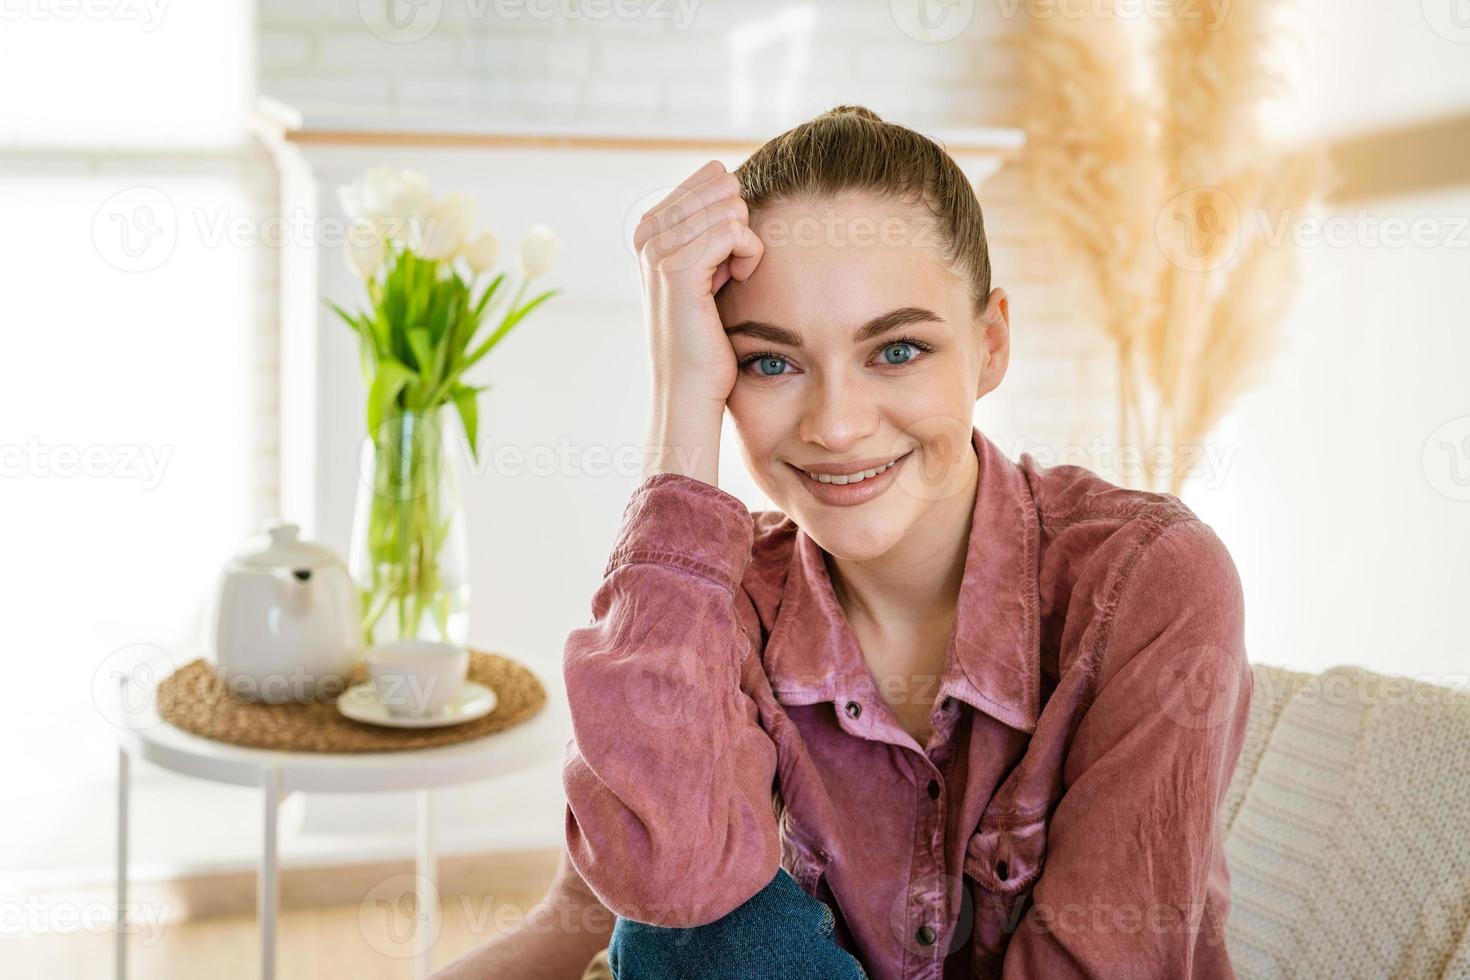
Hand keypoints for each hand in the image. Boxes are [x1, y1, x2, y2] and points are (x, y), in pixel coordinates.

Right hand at [632, 159, 764, 406]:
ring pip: (730, 206)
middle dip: (741, 223)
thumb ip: (709, 225)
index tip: (728, 255)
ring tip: (735, 276)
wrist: (689, 383)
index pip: (711, 176)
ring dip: (747, 242)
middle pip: (722, 186)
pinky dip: (750, 254)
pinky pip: (734, 230)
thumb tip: (730, 178)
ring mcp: (658, 248)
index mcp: (650, 226)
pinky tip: (740, 279)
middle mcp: (648, 232)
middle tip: (733, 266)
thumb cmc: (706, 332)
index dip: (734, 212)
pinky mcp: (678, 267)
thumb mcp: (707, 267)